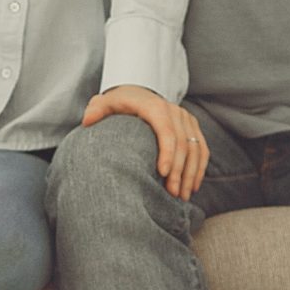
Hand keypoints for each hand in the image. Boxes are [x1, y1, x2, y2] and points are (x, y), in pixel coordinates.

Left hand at [81, 84, 210, 200]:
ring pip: (196, 149)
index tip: (163, 173)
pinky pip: (201, 149)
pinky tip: (192, 187)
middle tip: (172, 194)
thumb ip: (97, 110)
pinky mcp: (192, 127)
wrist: (138, 92)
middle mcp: (175, 112)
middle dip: (179, 171)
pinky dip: (199, 168)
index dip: (168, 152)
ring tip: (182, 196)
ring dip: (191, 174)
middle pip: (183, 144)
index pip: (166, 131)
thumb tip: (87, 121)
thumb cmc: (120, 102)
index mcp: (156, 107)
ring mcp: (186, 119)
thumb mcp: (106, 102)